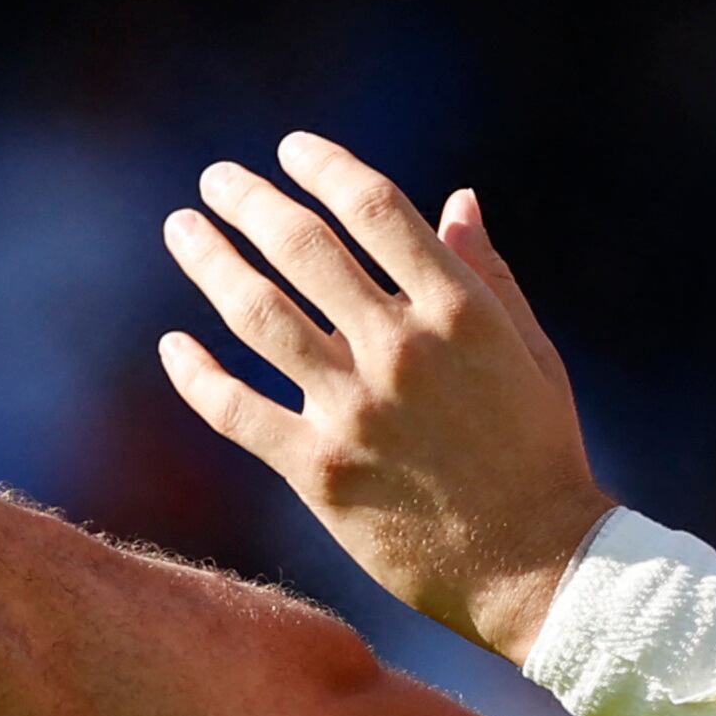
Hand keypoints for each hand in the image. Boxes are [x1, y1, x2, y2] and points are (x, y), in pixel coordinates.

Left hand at [158, 133, 612, 658]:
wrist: (540, 567)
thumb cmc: (541, 453)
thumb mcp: (530, 352)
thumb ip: (488, 274)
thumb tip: (457, 199)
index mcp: (458, 311)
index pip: (375, 208)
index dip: (324, 167)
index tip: (291, 149)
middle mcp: (401, 350)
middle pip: (303, 247)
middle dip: (250, 201)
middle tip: (218, 179)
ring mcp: (355, 411)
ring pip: (257, 314)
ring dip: (209, 260)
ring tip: (182, 229)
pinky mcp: (320, 472)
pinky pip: (236, 410)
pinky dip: (195, 373)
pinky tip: (174, 344)